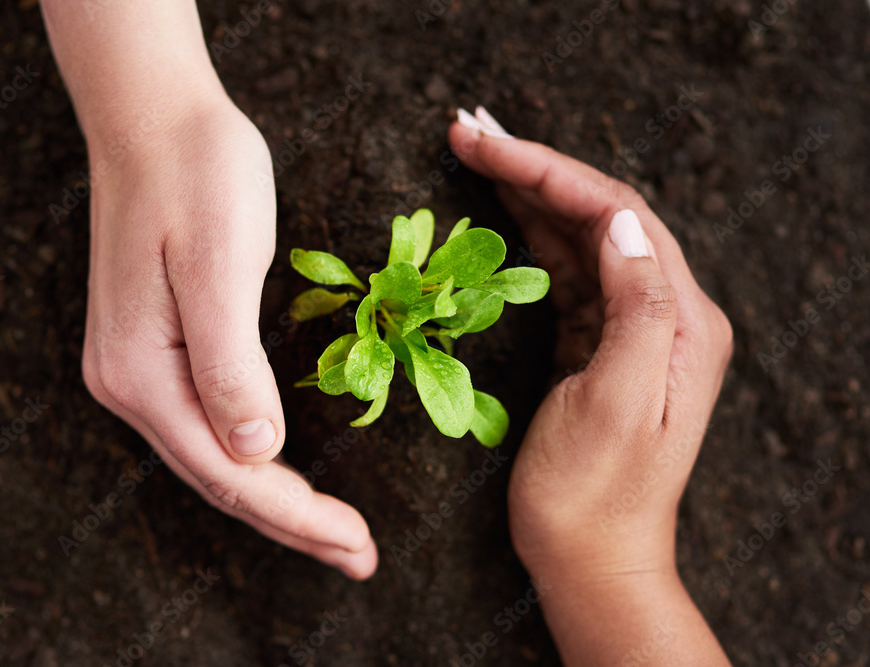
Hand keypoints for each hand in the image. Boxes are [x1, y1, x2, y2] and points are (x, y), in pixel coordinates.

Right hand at [80, 97, 376, 578]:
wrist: (156, 118)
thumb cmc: (197, 176)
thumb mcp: (222, 263)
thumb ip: (231, 365)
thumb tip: (256, 453)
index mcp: (144, 371)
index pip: (231, 471)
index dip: (298, 515)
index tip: (358, 545)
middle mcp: (130, 383)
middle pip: (220, 478)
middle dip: (293, 523)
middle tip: (359, 557)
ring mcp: (134, 367)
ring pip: (213, 458)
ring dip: (275, 500)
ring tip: (332, 533)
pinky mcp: (153, 347)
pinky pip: (205, 425)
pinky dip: (251, 460)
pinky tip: (279, 472)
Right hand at [450, 108, 731, 662]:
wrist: (591, 558)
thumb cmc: (596, 495)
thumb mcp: (617, 403)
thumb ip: (635, 308)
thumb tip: (621, 222)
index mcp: (680, 320)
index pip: (615, 214)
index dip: (548, 170)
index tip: (484, 143)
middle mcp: (665, 313)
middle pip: (598, 214)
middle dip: (531, 168)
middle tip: (466, 130)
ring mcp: (632, 327)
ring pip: (579, 236)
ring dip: (527, 193)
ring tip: (473, 153)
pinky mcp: (598, 343)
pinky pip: (564, 272)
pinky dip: (527, 236)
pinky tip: (499, 213)